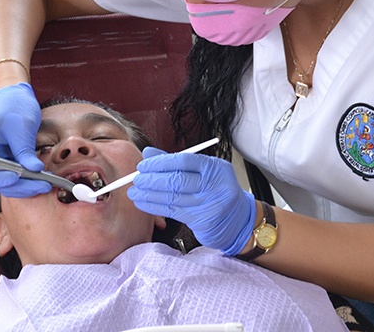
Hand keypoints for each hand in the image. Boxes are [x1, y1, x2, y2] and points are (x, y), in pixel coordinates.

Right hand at [0, 82, 48, 197]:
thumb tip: (35, 170)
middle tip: (42, 185)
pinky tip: (44, 178)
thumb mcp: (19, 127)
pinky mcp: (10, 162)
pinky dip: (29, 180)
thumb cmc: (12, 106)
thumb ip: (24, 150)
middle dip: (19, 187)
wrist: (16, 97)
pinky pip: (18, 177)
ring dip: (27, 186)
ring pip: (9, 183)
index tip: (14, 177)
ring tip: (47, 184)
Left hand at [128, 147, 256, 254]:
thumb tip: (149, 154)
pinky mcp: (201, 221)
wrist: (239, 220)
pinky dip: (154, 206)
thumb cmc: (217, 190)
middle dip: (152, 179)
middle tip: (136, 178)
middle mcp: (214, 185)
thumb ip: (176, 162)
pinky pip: (172, 211)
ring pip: (172, 197)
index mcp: (215, 168)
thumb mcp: (204, 172)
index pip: (183, 161)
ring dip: (149, 194)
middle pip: (177, 180)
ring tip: (134, 191)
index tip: (144, 165)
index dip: (160, 163)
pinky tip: (143, 203)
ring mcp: (208, 204)